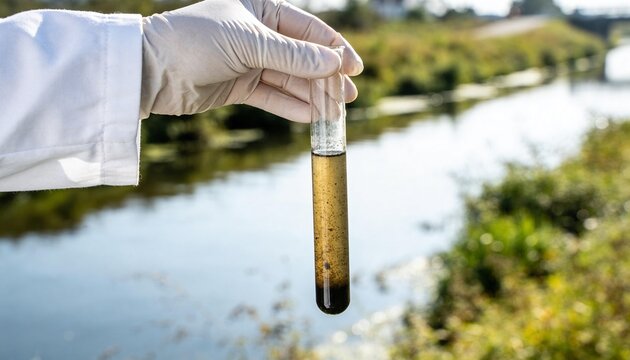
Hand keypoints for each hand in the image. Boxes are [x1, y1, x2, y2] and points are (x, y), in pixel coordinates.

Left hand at [140, 0, 363, 121]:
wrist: (151, 69)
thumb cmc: (196, 42)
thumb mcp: (250, 43)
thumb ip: (294, 55)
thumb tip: (334, 63)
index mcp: (262, 7)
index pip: (309, 29)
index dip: (334, 49)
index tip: (354, 70)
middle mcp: (259, 33)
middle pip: (303, 57)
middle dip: (326, 78)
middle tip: (348, 98)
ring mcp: (250, 61)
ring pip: (290, 80)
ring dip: (312, 96)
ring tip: (335, 114)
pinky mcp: (240, 86)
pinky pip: (273, 97)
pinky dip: (291, 107)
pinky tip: (312, 118)